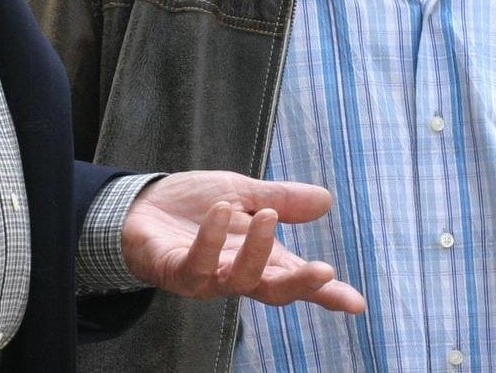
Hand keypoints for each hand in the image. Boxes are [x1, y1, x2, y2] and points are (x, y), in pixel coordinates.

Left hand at [120, 170, 365, 313]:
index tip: (356, 303)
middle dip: (301, 285)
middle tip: (324, 271)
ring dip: (257, 250)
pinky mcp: (176, 271)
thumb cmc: (193, 205)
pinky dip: (211, 238)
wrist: (140, 203)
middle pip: (275, 291)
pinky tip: (221, 210)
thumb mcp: (243, 192)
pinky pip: (197, 264)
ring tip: (267, 215)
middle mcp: (236, 273)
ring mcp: (207, 277)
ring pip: (240, 280)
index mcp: (259, 257)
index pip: (297, 278)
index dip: (326, 294)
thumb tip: (326, 200)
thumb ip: (282, 199)